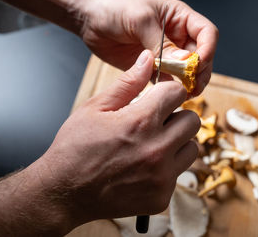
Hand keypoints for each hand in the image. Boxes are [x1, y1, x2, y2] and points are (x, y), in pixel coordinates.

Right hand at [38, 50, 199, 225]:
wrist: (64, 192)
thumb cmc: (75, 147)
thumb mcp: (95, 108)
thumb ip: (127, 83)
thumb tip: (148, 59)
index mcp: (141, 121)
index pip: (178, 93)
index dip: (168, 92)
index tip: (159, 98)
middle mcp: (157, 149)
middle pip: (192, 121)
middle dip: (176, 116)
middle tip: (155, 123)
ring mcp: (161, 177)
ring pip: (191, 148)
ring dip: (176, 144)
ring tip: (151, 146)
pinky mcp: (161, 197)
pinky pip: (178, 174)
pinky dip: (165, 169)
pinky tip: (142, 169)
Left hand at [77, 0, 218, 95]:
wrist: (90, 17)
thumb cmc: (115, 7)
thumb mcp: (141, 20)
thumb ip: (161, 43)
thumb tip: (184, 62)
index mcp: (180, 18)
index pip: (206, 34)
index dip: (208, 49)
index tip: (198, 64)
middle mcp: (176, 36)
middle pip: (200, 56)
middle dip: (199, 71)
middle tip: (192, 86)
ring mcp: (165, 53)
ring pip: (185, 72)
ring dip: (186, 83)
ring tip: (182, 94)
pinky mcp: (152, 68)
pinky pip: (166, 80)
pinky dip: (169, 89)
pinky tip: (166, 95)